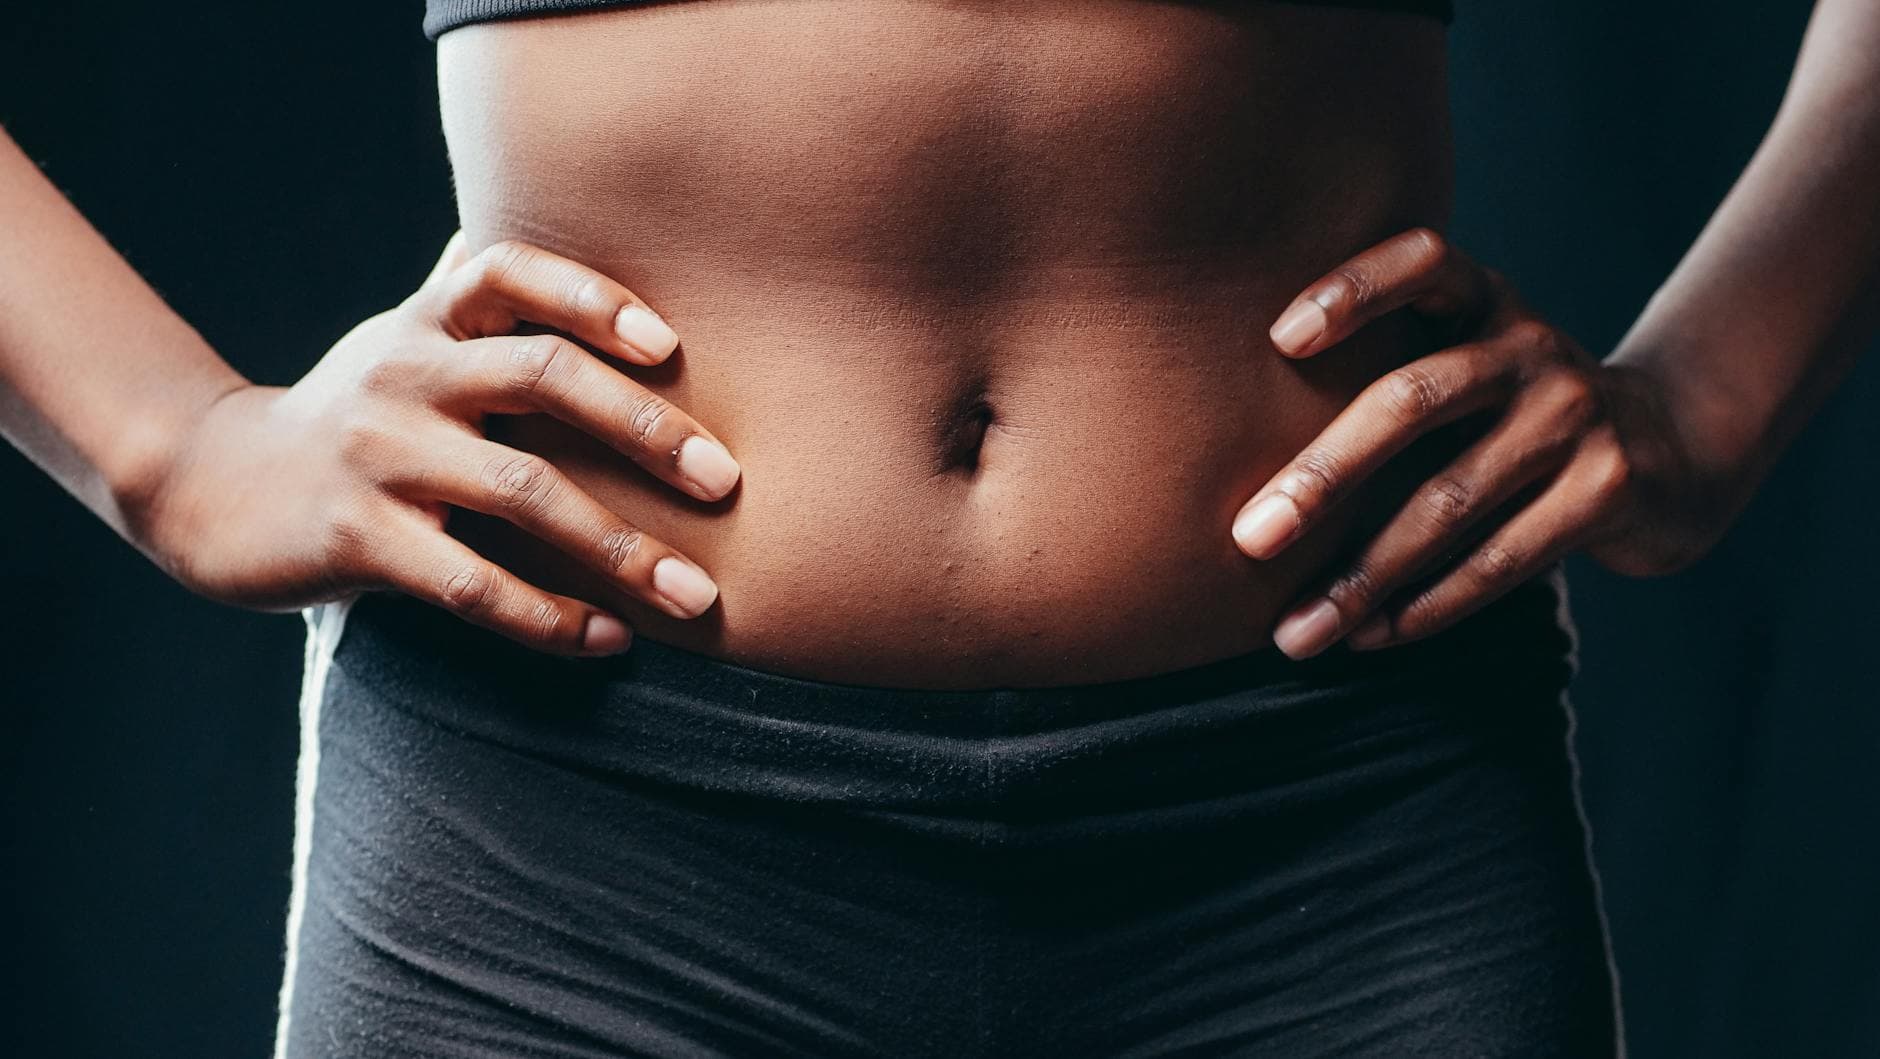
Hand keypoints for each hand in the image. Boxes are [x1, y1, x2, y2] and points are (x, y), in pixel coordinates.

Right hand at [127, 234, 740, 655]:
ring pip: (522, 493)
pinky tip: (610, 638)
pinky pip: (471, 583)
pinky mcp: (356, 539)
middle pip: (542, 377)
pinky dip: (549, 616)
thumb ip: (466, 293)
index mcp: (427, 322)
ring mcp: (379, 456)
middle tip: (726, 481)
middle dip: (645, 428)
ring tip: (696, 595)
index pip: (512, 272)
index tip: (669, 342)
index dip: (592, 296)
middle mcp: (406, 374)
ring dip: (621, 548)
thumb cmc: (348, 411)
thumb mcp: (403, 338)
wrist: (209, 486)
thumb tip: (519, 215)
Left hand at [1233, 228, 1733, 658]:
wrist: (1669, 454)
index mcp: (1483, 300)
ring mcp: (1576, 416)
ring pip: (1449, 502)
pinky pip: (1501, 559)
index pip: (1421, 262)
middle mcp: (1531, 345)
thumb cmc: (1510, 415)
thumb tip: (1240, 474)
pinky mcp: (1608, 490)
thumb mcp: (1465, 367)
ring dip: (1363, 577)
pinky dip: (1426, 606)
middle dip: (1323, 476)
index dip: (1353, 290)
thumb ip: (1387, 383)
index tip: (1279, 340)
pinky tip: (1369, 637)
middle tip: (1250, 539)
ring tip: (1294, 633)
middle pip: (1412, 400)